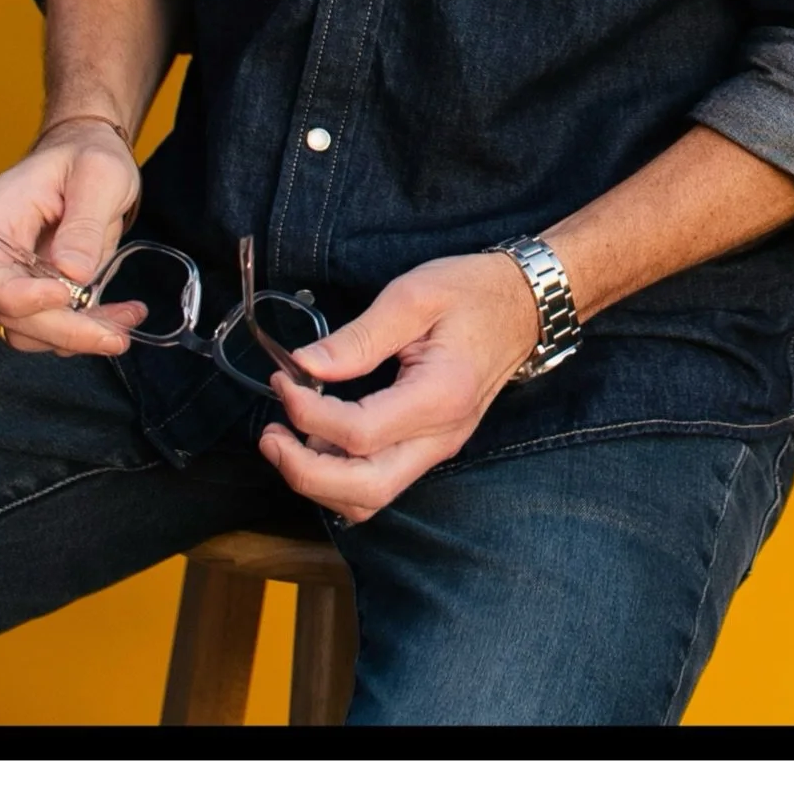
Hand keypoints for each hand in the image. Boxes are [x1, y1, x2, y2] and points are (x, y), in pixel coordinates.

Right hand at [0, 120, 146, 356]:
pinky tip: (123, 318)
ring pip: (29, 329)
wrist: (89, 156)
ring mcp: (13, 275)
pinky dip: (87, 329)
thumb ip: (85, 223)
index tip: (66, 295)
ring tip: (127, 323)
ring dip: (79, 336)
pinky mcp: (36, 291)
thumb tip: (74, 273)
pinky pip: (51, 325)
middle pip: (8, 312)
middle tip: (116, 337)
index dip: (16, 296)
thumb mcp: (99, 174)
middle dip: (64, 330)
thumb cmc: (88, 155)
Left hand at [258, 252, 542, 522]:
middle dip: (305, 473)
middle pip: (365, 490)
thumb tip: (304, 364)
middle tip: (270, 436)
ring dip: (319, 483)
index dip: (309, 415)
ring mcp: (438, 449)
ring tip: (285, 440)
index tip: (283, 381)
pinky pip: (380, 483)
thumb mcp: (413, 296)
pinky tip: (318, 440)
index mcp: (439, 396)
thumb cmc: (471, 293)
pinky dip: (340, 476)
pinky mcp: (430, 448)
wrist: (523, 306)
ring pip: (370, 499)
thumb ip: (359, 336)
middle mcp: (441, 437)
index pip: (360, 434)